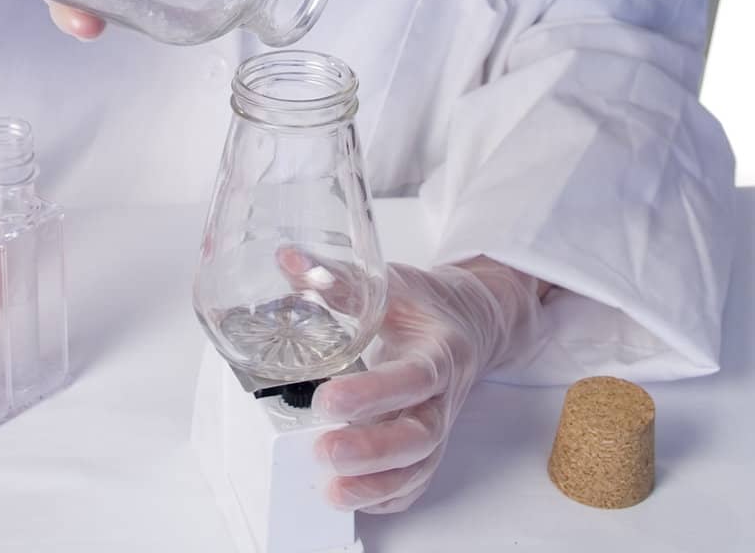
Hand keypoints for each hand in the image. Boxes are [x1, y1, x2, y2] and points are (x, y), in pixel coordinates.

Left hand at [277, 247, 544, 515]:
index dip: (374, 393)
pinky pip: (416, 482)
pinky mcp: (431, 446)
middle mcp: (444, 396)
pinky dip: (387, 496)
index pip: (413, 378)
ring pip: (418, 467)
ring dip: (376, 483)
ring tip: (332, 489)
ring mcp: (439, 426)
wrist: (469, 324)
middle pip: (419, 436)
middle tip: (324, 451)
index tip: (329, 399)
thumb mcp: (389, 283)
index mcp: (438, 351)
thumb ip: (339, 278)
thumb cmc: (425, 305)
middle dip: (372, 450)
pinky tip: (353, 497)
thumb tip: (289, 261)